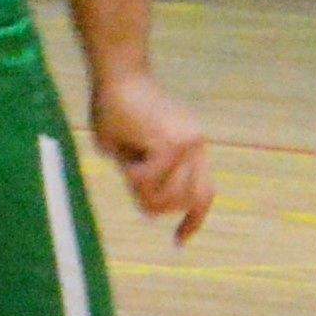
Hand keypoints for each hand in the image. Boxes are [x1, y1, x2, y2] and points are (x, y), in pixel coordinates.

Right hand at [90, 67, 212, 241]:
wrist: (116, 72)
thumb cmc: (113, 102)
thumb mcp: (125, 145)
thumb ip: (139, 171)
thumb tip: (145, 198)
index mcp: (191, 148)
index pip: (203, 195)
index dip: (191, 221)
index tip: (178, 243)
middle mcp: (198, 148)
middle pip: (183, 202)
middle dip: (151, 200)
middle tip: (129, 174)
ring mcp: (189, 147)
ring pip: (166, 197)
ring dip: (138, 186)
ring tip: (125, 160)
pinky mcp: (172, 145)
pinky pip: (148, 181)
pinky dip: (131, 174)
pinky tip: (123, 156)